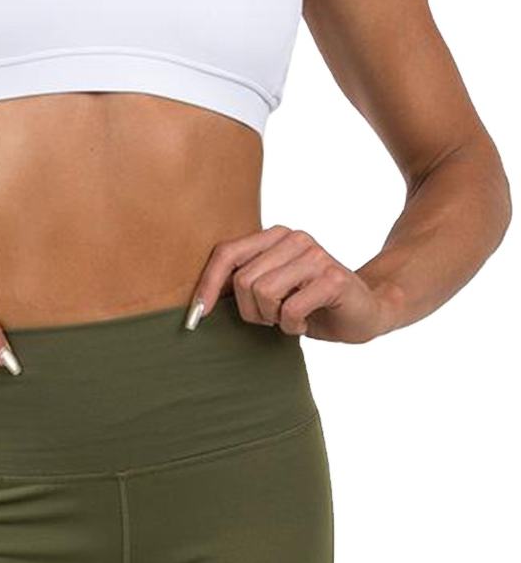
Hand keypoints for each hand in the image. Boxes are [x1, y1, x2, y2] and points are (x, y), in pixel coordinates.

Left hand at [185, 225, 391, 342]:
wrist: (367, 310)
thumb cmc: (310, 303)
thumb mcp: (271, 288)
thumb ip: (243, 280)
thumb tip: (197, 299)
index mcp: (274, 235)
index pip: (227, 253)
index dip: (206, 285)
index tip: (196, 317)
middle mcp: (293, 237)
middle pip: (242, 280)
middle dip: (251, 312)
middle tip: (273, 318)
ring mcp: (315, 255)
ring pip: (263, 293)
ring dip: (273, 318)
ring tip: (290, 318)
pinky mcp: (332, 278)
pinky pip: (290, 309)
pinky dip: (292, 326)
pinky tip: (306, 323)